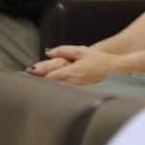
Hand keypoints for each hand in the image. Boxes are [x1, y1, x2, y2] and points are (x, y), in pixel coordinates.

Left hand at [25, 45, 139, 84]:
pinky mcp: (80, 93)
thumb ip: (64, 51)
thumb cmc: (101, 61)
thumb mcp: (82, 51)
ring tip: (38, 81)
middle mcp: (71, 84)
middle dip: (39, 81)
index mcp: (70, 73)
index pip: (48, 77)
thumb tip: (48, 52)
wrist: (117, 72)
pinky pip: (65, 92)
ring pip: (56, 90)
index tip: (28, 72)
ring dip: (47, 86)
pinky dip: (57, 89)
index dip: (36, 75)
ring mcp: (75, 90)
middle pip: (49, 85)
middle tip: (30, 75)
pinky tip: (53, 87)